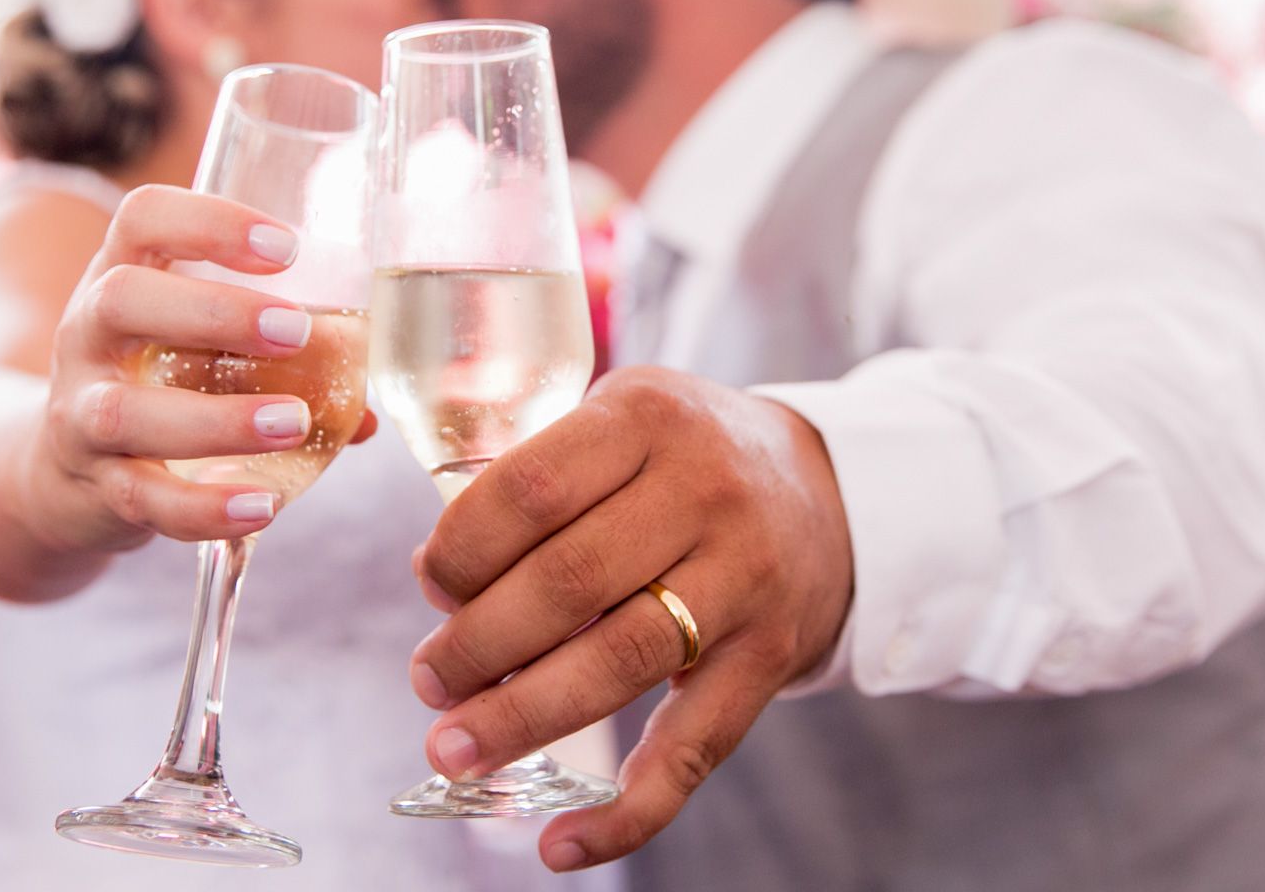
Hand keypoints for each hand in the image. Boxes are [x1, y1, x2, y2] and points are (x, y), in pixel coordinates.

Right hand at [23, 184, 372, 552]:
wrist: (62, 473)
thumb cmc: (159, 384)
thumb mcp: (197, 345)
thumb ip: (282, 361)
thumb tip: (369, 410)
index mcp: (123, 276)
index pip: (143, 219)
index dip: (210, 222)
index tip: (287, 247)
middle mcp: (89, 336)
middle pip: (122, 299)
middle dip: (214, 312)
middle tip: (295, 331)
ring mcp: (80, 413)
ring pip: (123, 412)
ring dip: (216, 419)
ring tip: (292, 423)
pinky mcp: (94, 486)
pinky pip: (141, 499)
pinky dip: (203, 507)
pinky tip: (261, 505)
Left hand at [407, 365, 852, 871]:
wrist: (835, 491)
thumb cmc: (688, 457)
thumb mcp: (622, 419)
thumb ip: (535, 479)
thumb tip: (437, 576)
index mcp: (648, 417)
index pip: (530, 489)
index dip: (462, 551)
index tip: (431, 587)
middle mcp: (705, 490)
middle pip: (569, 582)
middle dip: (478, 645)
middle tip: (429, 681)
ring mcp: (746, 576)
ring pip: (621, 661)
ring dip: (524, 716)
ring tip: (455, 749)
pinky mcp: (772, 654)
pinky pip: (695, 746)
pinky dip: (628, 810)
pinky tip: (562, 845)